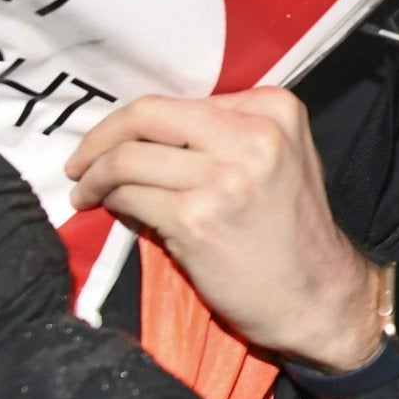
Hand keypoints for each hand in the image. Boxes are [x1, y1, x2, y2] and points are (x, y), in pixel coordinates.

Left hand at [66, 90, 393, 372]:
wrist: (318, 296)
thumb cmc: (291, 232)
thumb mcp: (279, 160)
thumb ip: (225, 135)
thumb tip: (143, 135)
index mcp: (274, 109)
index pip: (179, 102)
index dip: (135, 122)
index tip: (113, 142)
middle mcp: (254, 135)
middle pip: (148, 117)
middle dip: (99, 138)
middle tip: (80, 163)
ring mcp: (226, 177)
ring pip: (129, 159)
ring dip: (95, 177)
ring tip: (87, 193)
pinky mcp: (199, 220)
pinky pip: (131, 198)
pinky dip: (112, 204)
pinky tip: (110, 213)